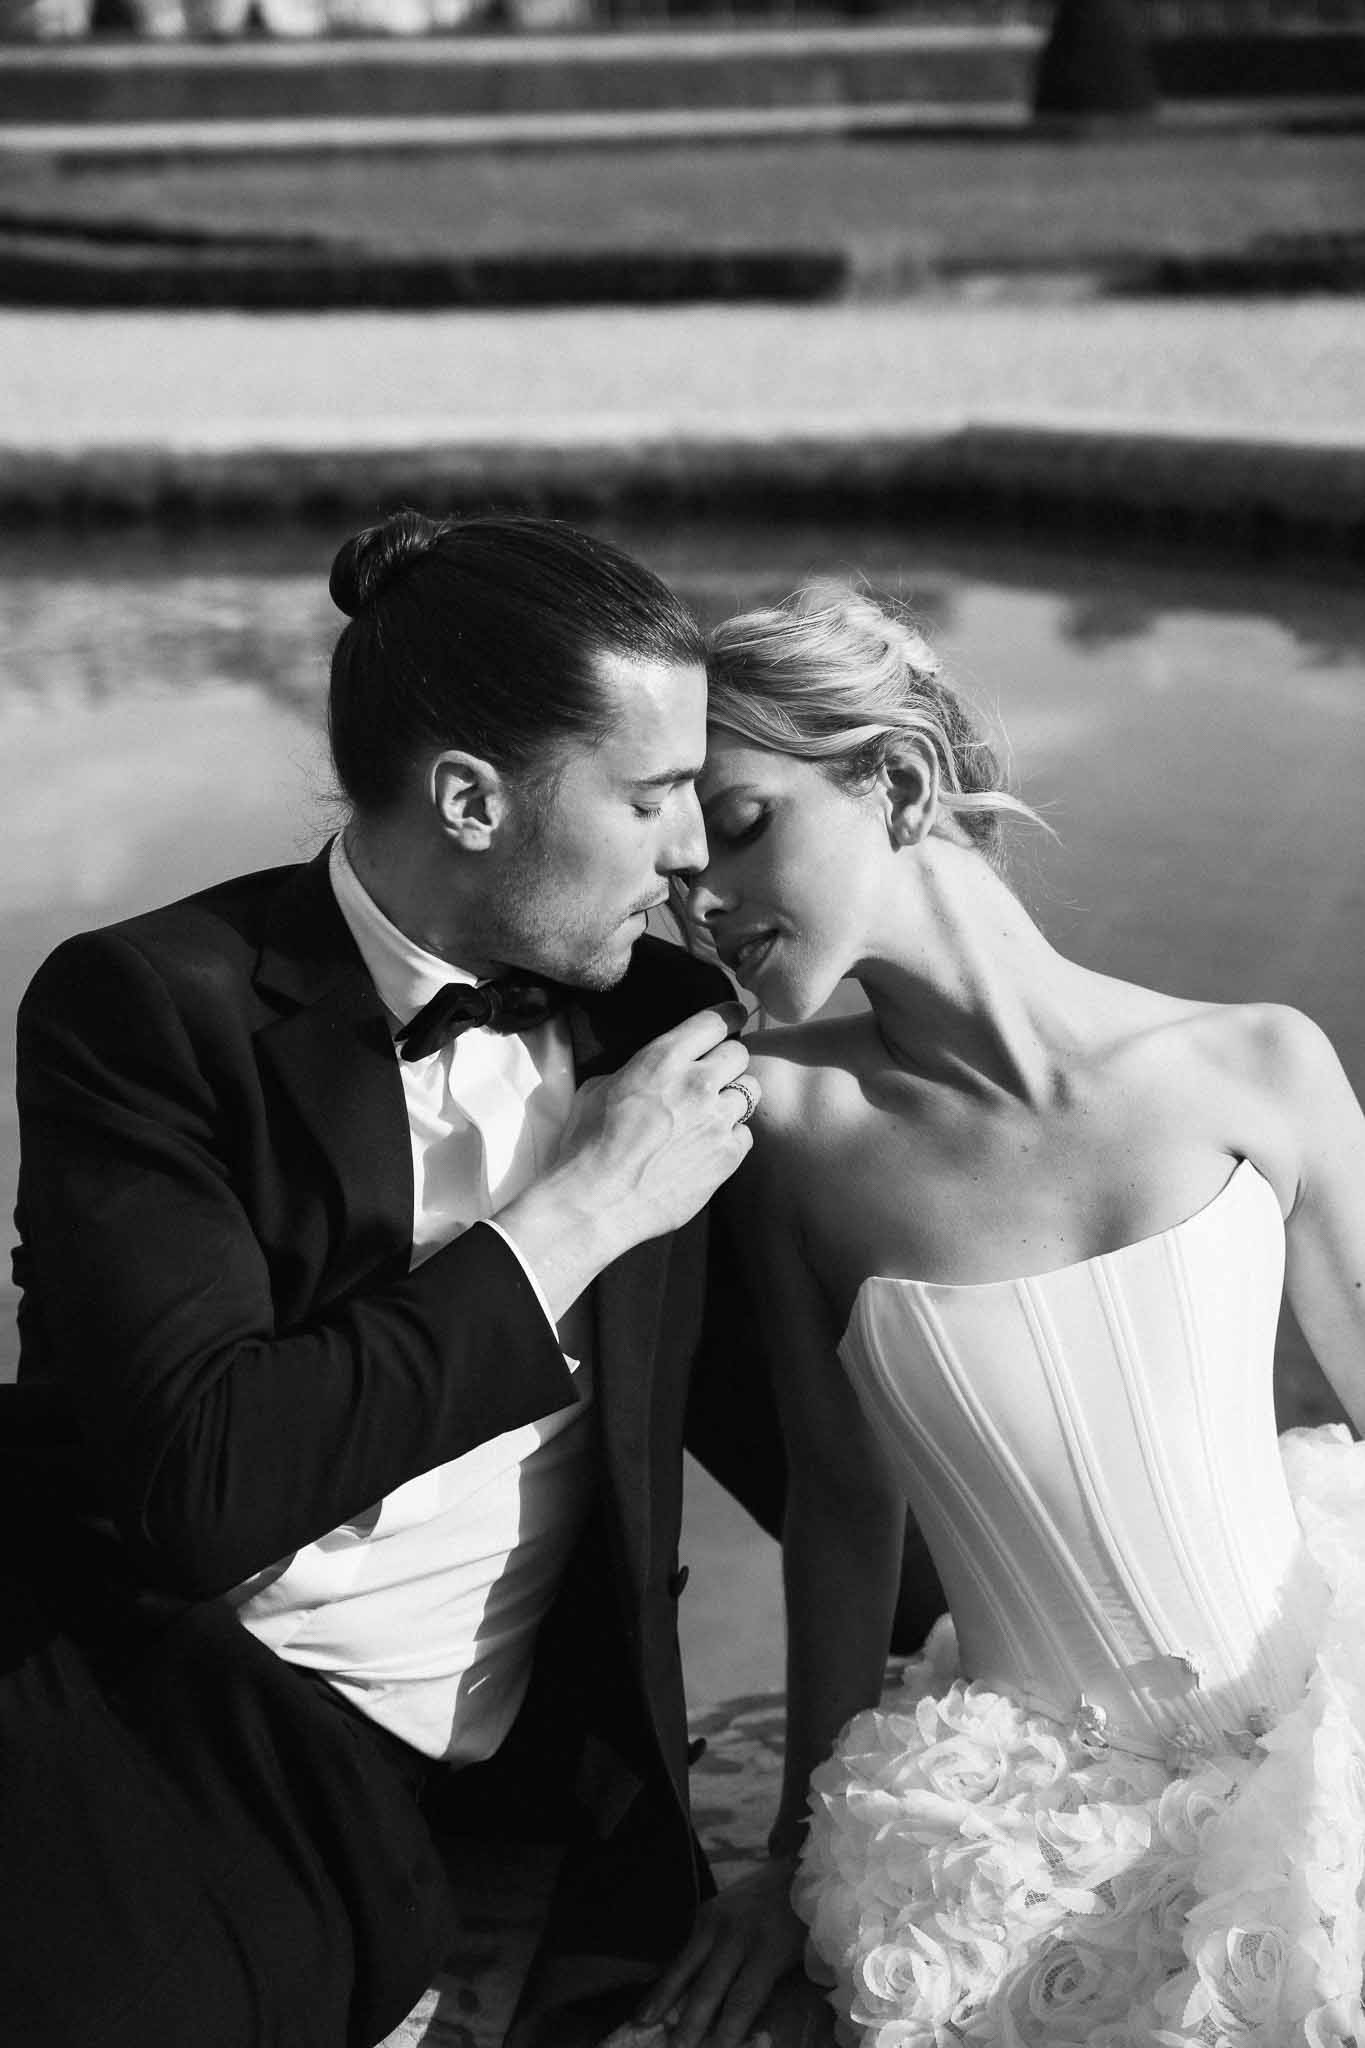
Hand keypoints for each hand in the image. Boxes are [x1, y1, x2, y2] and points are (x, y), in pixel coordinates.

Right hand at [498, 1004, 759, 1317]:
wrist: (596, 1201)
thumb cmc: (586, 1145)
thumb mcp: (598, 1089)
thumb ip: (635, 1072)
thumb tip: (646, 1074)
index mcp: (663, 1059)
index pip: (715, 1020)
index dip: (727, 1017)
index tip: (733, 1017)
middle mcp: (697, 1083)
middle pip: (739, 1054)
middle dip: (727, 1062)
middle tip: (712, 1078)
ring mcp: (716, 1120)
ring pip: (749, 1093)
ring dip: (732, 1100)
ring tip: (710, 1116)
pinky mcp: (726, 1156)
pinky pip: (745, 1135)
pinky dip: (731, 1138)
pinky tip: (708, 1148)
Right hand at [635, 1858, 805, 2047]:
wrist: (793, 1873)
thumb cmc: (802, 1926)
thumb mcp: (796, 1960)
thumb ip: (769, 1990)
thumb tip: (744, 2032)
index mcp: (769, 1948)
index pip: (744, 1997)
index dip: (729, 2029)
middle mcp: (738, 1933)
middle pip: (710, 1986)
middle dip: (690, 2022)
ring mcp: (717, 1920)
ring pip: (686, 1965)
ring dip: (664, 1997)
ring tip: (643, 2021)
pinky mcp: (704, 1912)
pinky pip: (685, 1951)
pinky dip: (669, 1977)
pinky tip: (653, 1999)